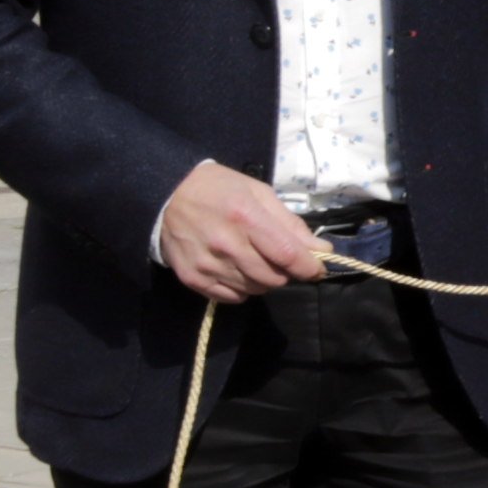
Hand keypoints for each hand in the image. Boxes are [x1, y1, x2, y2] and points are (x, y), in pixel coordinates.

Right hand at [157, 160, 320, 302]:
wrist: (166, 195)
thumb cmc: (219, 189)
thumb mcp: (258, 193)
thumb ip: (290, 223)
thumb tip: (321, 250)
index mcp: (245, 217)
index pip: (287, 255)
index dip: (309, 267)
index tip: (318, 268)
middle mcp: (226, 244)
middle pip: (273, 278)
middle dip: (285, 271)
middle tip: (278, 257)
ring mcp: (207, 265)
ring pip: (255, 289)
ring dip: (263, 279)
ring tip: (253, 259)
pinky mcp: (193, 278)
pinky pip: (232, 297)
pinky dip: (241, 288)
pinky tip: (235, 269)